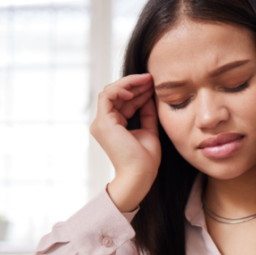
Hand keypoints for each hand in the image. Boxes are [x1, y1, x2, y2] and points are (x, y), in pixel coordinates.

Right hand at [89, 73, 159, 212]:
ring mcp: (101, 123)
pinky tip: (135, 90)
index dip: (138, 91)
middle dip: (135, 84)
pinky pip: (107, 96)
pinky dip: (121, 89)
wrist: (140, 175)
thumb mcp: (149, 130)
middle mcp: (104, 123)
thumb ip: (147, 113)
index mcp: (114, 126)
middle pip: (117, 94)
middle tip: (152, 78)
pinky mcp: (103, 123)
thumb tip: (150, 96)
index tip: (154, 84)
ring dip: (129, 83)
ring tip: (147, 80)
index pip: (124, 101)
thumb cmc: (145, 160)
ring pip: (110, 91)